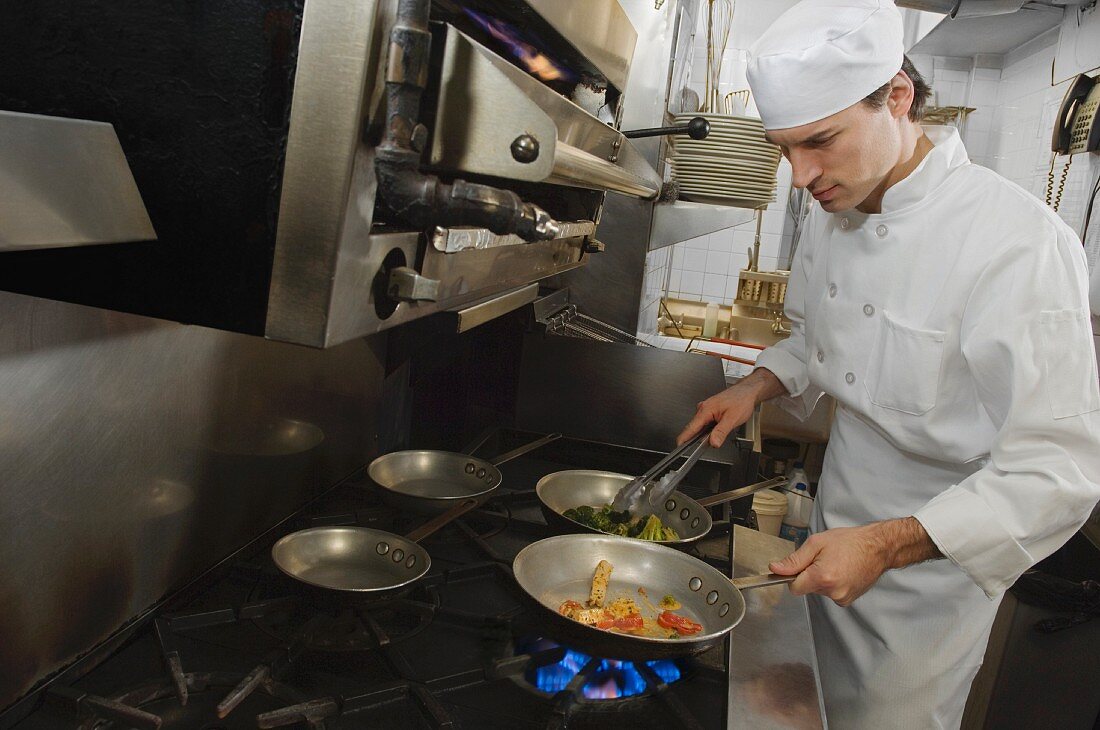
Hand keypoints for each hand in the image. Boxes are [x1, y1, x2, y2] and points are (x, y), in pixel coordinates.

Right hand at [677, 368, 785, 446]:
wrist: (747, 391)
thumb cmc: (741, 400)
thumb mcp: (732, 419)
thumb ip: (721, 432)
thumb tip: (713, 442)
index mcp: (706, 409)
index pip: (691, 427)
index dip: (684, 438)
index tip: (679, 447)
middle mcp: (703, 408)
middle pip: (694, 427)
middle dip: (698, 438)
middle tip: (710, 443)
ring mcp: (706, 408)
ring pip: (700, 425)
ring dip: (706, 432)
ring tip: (722, 429)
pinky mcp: (710, 410)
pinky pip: (705, 422)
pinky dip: (709, 428)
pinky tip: (720, 426)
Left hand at [768, 517, 940, 606]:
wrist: (877, 548)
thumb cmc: (849, 542)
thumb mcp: (817, 543)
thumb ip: (794, 560)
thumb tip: (776, 569)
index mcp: (822, 577)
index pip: (794, 588)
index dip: (794, 576)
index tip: (800, 566)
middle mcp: (832, 592)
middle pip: (807, 588)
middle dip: (810, 575)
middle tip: (823, 559)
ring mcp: (842, 598)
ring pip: (819, 591)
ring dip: (822, 579)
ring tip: (836, 563)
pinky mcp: (848, 600)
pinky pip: (831, 593)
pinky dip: (833, 584)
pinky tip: (843, 572)